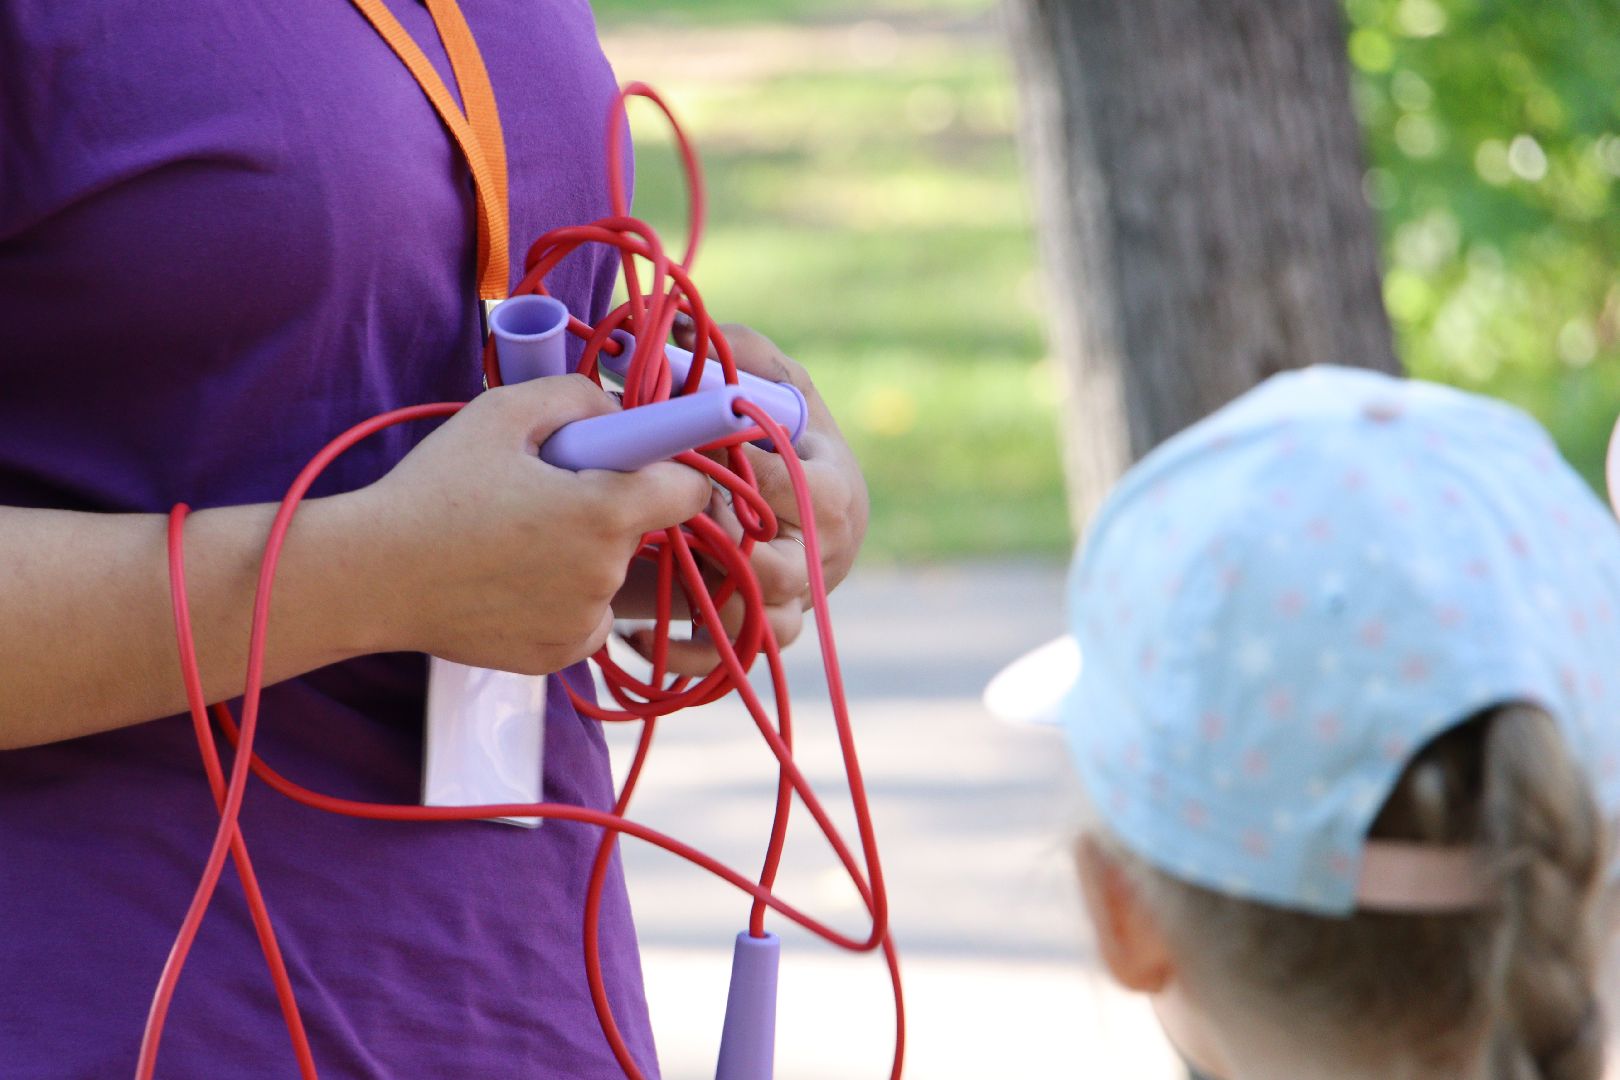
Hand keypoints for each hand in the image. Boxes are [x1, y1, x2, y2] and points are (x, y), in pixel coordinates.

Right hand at [350, 374, 710, 674]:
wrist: (373, 574)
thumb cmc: (434, 488)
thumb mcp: (503, 413)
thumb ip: (578, 397)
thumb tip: (619, 415)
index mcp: (606, 511)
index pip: (691, 490)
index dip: (669, 470)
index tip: (640, 464)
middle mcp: (606, 574)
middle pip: (642, 532)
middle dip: (611, 509)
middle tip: (546, 496)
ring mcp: (584, 622)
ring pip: (611, 576)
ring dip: (583, 557)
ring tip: (515, 541)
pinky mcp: (559, 655)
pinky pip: (585, 618)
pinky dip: (561, 600)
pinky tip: (510, 581)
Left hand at [626, 320, 868, 674]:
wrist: (820, 502)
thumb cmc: (791, 431)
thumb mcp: (779, 380)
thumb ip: (738, 353)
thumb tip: (672, 331)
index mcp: (834, 485)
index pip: (779, 484)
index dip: (725, 469)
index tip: (677, 449)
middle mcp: (825, 553)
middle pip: (771, 566)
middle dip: (709, 544)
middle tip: (657, 522)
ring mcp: (800, 599)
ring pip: (753, 619)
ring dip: (693, 603)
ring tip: (640, 579)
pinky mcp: (771, 632)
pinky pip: (732, 660)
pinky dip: (683, 652)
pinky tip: (636, 628)